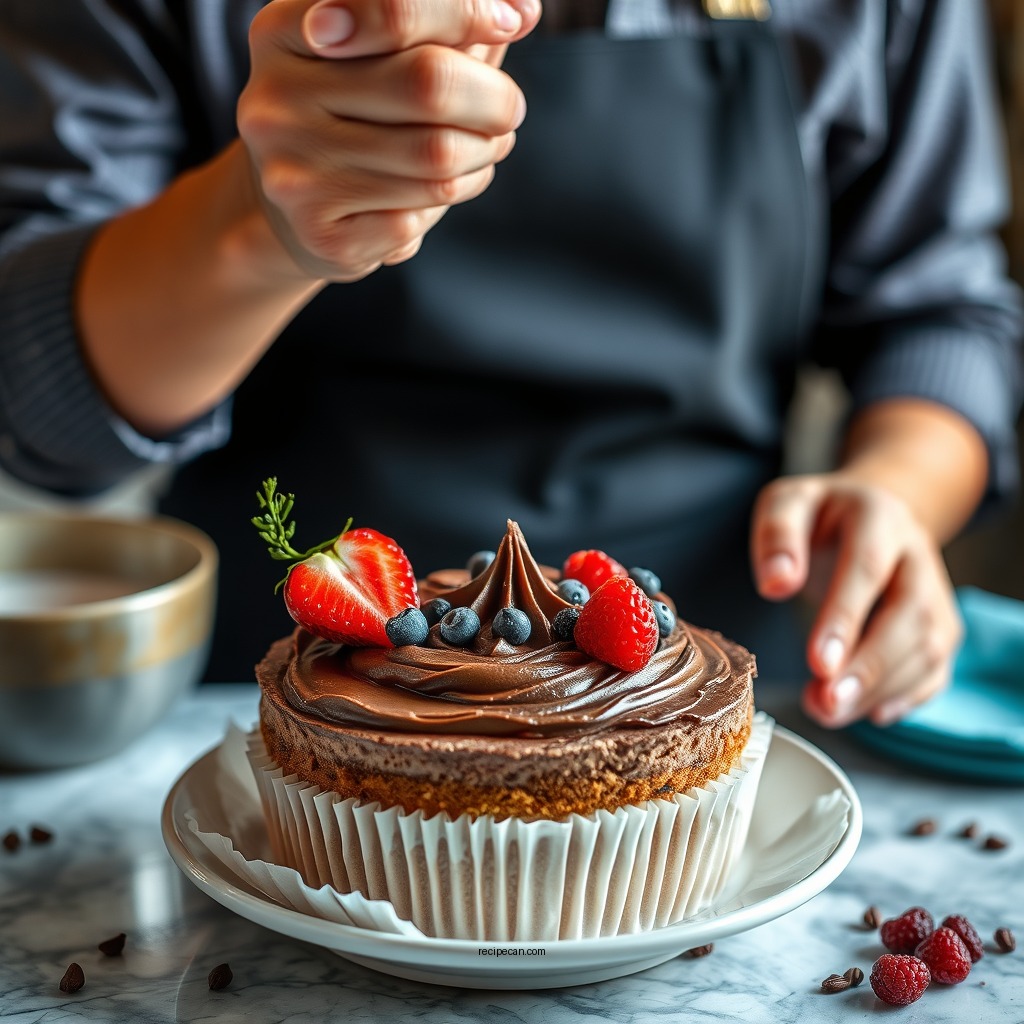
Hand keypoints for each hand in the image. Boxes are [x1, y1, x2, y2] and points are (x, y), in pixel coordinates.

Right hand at [237, 0, 539, 281]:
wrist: (297, 207)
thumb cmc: (358, 112)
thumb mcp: (385, 51)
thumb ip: (445, 21)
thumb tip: (521, 11)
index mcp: (285, 28)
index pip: (396, 7)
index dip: (468, 12)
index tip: (512, 23)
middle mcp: (276, 97)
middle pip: (428, 84)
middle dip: (493, 98)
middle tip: (509, 109)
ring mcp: (292, 170)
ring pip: (437, 158)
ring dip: (482, 155)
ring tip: (482, 148)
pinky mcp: (320, 232)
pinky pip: (420, 214)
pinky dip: (453, 198)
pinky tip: (446, 188)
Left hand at [750, 472, 962, 727]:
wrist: (868, 510)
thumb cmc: (819, 515)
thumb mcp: (786, 504)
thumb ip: (776, 535)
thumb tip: (776, 583)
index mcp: (879, 517)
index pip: (866, 569)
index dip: (845, 619)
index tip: (818, 663)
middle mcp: (917, 554)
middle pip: (910, 616)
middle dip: (869, 667)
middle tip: (825, 702)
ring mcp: (935, 591)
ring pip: (928, 648)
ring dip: (881, 689)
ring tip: (827, 710)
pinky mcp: (940, 624)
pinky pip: (937, 668)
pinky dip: (906, 697)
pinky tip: (868, 711)